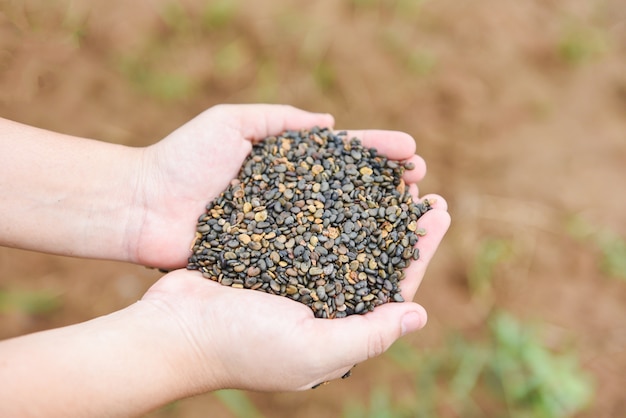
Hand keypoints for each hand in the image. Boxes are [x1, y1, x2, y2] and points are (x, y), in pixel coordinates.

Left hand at [127, 104, 430, 269]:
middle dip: (388, 186)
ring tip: (413, 217)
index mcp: (286, 164)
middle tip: (422, 186)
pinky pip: (315, 258)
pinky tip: (377, 257)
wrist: (142, 207)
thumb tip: (330, 124)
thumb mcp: (231, 123)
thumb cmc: (182, 160)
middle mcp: (293, 198)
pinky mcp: (272, 260)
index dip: (377, 152)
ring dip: (379, 222)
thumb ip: (280, 119)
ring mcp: (285, 231)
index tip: (411, 152)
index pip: (343, 154)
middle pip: (351, 191)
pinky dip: (347, 257)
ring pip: (341, 225)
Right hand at [140, 195, 449, 392]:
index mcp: (339, 327)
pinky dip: (327, 201)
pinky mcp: (269, 252)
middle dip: (399, 222)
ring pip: (343, 234)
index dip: (420, 249)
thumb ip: (368, 336)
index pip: (395, 286)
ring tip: (388, 174)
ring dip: (368, 205)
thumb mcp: (313, 349)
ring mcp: (295, 275)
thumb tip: (419, 315)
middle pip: (373, 255)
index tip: (440, 211)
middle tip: (420, 187)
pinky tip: (340, 177)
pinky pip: (307, 222)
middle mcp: (322, 300)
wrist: (173, 328)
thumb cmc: (242, 345)